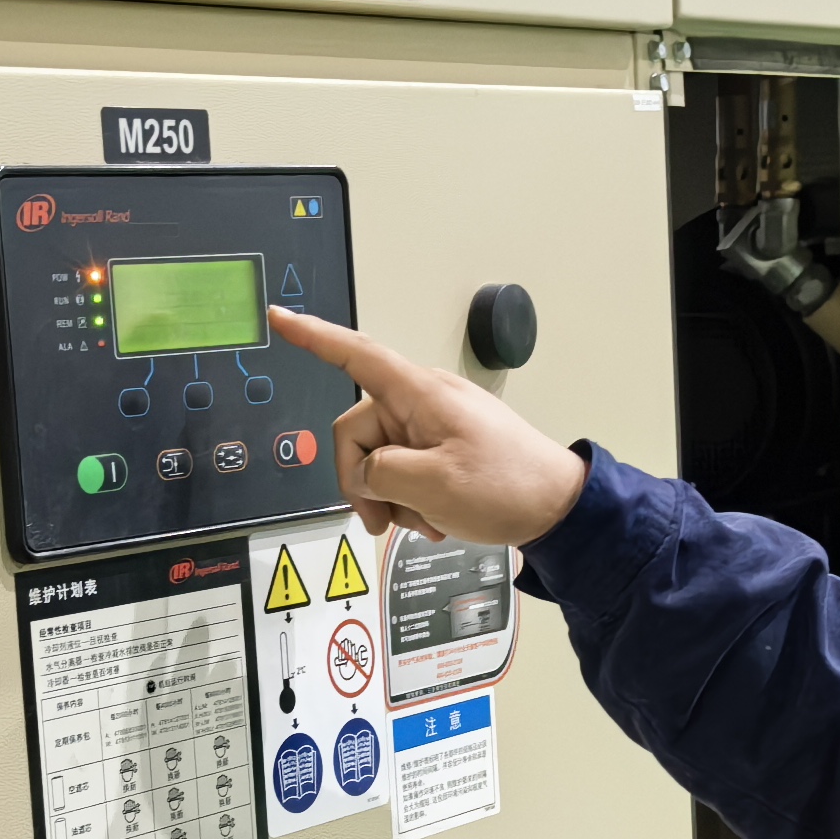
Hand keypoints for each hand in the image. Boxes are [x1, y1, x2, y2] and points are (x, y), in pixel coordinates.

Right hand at [271, 307, 588, 546]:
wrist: (559, 508)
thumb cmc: (510, 486)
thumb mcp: (434, 486)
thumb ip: (380, 474)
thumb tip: (365, 473)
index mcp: (419, 394)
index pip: (354, 355)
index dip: (312, 337)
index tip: (280, 319)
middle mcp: (422, 401)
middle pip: (357, 433)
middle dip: (363, 483)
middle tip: (384, 520)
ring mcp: (434, 424)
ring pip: (379, 459)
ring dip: (393, 497)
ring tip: (426, 519)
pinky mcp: (444, 445)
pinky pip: (405, 468)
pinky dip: (411, 498)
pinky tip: (434, 517)